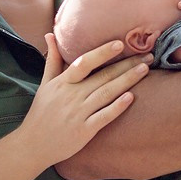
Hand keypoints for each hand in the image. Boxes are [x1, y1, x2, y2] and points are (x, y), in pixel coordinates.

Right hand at [18, 35, 150, 165]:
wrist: (33, 145)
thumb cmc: (41, 112)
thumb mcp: (45, 84)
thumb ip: (52, 59)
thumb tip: (50, 35)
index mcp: (62, 82)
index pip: (84, 62)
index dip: (102, 52)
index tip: (120, 43)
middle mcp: (71, 96)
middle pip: (103, 76)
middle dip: (126, 64)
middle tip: (147, 55)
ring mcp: (78, 113)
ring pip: (107, 93)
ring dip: (127, 80)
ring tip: (145, 70)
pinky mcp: (84, 131)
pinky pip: (104, 116)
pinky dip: (117, 107)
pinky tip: (131, 97)